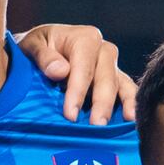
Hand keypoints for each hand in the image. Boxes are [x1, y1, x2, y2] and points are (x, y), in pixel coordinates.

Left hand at [18, 22, 132, 121]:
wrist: (42, 48)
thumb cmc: (36, 46)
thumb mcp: (31, 45)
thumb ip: (43, 56)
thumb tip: (60, 71)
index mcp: (85, 38)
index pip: (84, 67)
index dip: (78, 91)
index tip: (70, 114)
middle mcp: (103, 49)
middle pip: (106, 77)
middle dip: (101, 103)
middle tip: (96, 126)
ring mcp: (112, 65)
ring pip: (120, 85)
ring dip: (122, 105)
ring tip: (125, 122)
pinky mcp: (116, 79)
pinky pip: (127, 91)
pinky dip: (131, 104)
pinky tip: (132, 120)